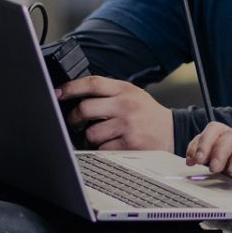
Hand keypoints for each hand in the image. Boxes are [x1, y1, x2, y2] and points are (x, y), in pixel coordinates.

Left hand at [56, 76, 172, 151]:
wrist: (173, 131)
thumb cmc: (147, 114)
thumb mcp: (133, 94)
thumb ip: (109, 93)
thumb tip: (76, 97)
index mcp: (125, 89)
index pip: (93, 83)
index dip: (71, 87)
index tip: (58, 92)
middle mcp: (126, 105)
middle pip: (85, 108)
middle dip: (74, 118)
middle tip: (74, 122)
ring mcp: (127, 125)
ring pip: (91, 133)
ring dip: (90, 137)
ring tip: (102, 134)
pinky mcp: (129, 144)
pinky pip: (102, 148)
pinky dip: (103, 149)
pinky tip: (113, 144)